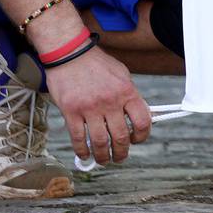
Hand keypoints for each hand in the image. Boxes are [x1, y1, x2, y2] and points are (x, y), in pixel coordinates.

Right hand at [44, 44, 152, 165]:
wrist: (70, 52)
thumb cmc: (96, 64)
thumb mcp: (122, 74)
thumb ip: (130, 96)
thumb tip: (140, 116)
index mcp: (126, 91)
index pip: (142, 121)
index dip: (142, 136)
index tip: (137, 140)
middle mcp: (110, 101)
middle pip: (121, 137)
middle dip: (122, 152)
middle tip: (119, 157)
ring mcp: (89, 108)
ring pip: (100, 142)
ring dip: (103, 156)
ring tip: (104, 159)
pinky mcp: (71, 111)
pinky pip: (78, 138)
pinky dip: (83, 151)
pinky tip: (85, 154)